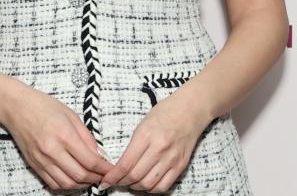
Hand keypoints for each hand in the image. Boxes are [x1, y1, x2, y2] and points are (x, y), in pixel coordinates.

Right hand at [2, 87, 114, 190]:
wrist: (17, 108)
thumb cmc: (44, 107)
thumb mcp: (71, 115)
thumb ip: (87, 137)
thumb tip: (100, 155)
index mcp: (64, 135)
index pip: (90, 161)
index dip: (104, 169)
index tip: (112, 169)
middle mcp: (52, 150)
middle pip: (80, 175)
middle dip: (96, 178)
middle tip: (103, 175)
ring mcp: (42, 160)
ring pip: (67, 183)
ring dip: (82, 184)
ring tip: (90, 178)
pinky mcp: (35, 165)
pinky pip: (53, 183)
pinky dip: (67, 185)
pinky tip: (74, 178)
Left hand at [96, 94, 210, 192]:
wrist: (191, 109)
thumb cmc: (165, 112)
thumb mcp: (142, 123)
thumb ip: (133, 145)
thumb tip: (120, 165)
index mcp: (146, 135)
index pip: (125, 164)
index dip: (113, 177)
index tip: (105, 181)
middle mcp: (159, 148)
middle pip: (135, 176)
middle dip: (122, 183)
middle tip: (116, 182)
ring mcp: (171, 158)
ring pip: (148, 184)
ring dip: (135, 187)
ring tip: (130, 183)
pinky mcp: (181, 165)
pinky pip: (163, 186)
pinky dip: (151, 189)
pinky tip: (146, 184)